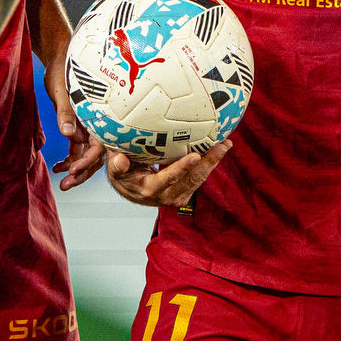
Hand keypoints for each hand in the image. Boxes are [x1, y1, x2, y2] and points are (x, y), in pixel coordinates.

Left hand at [45, 40, 107, 189]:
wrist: (59, 52)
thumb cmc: (63, 67)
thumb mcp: (62, 89)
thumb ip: (66, 112)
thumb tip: (69, 134)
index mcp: (99, 113)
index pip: (100, 144)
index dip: (89, 160)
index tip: (75, 170)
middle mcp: (97, 121)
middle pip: (95, 154)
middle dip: (83, 171)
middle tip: (68, 185)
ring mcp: (88, 125)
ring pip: (86, 153)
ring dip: (76, 168)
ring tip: (63, 183)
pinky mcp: (78, 124)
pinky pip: (77, 147)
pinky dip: (69, 158)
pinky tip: (57, 167)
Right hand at [106, 140, 231, 207]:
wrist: (129, 190)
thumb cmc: (123, 174)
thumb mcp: (116, 170)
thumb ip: (117, 165)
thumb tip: (121, 160)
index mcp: (149, 190)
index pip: (168, 179)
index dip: (182, 168)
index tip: (196, 156)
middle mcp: (166, 196)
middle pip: (191, 180)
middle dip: (209, 163)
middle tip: (222, 146)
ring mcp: (177, 196)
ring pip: (198, 179)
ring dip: (213, 162)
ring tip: (225, 144)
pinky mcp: (184, 193)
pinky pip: (198, 178)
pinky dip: (208, 165)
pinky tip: (217, 149)